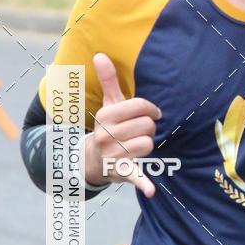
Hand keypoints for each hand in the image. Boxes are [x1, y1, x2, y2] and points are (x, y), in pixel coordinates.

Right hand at [83, 53, 161, 197]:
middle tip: (140, 131)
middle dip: (148, 128)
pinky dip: (143, 183)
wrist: (92, 160)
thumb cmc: (107, 127)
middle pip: (147, 126)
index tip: (153, 113)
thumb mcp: (108, 105)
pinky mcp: (120, 172)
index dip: (151, 110)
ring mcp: (113, 154)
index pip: (141, 107)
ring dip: (147, 145)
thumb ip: (108, 80)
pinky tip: (151, 190)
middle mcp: (107, 135)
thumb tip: (100, 54)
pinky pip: (134, 176)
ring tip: (137, 144)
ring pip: (148, 144)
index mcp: (106, 116)